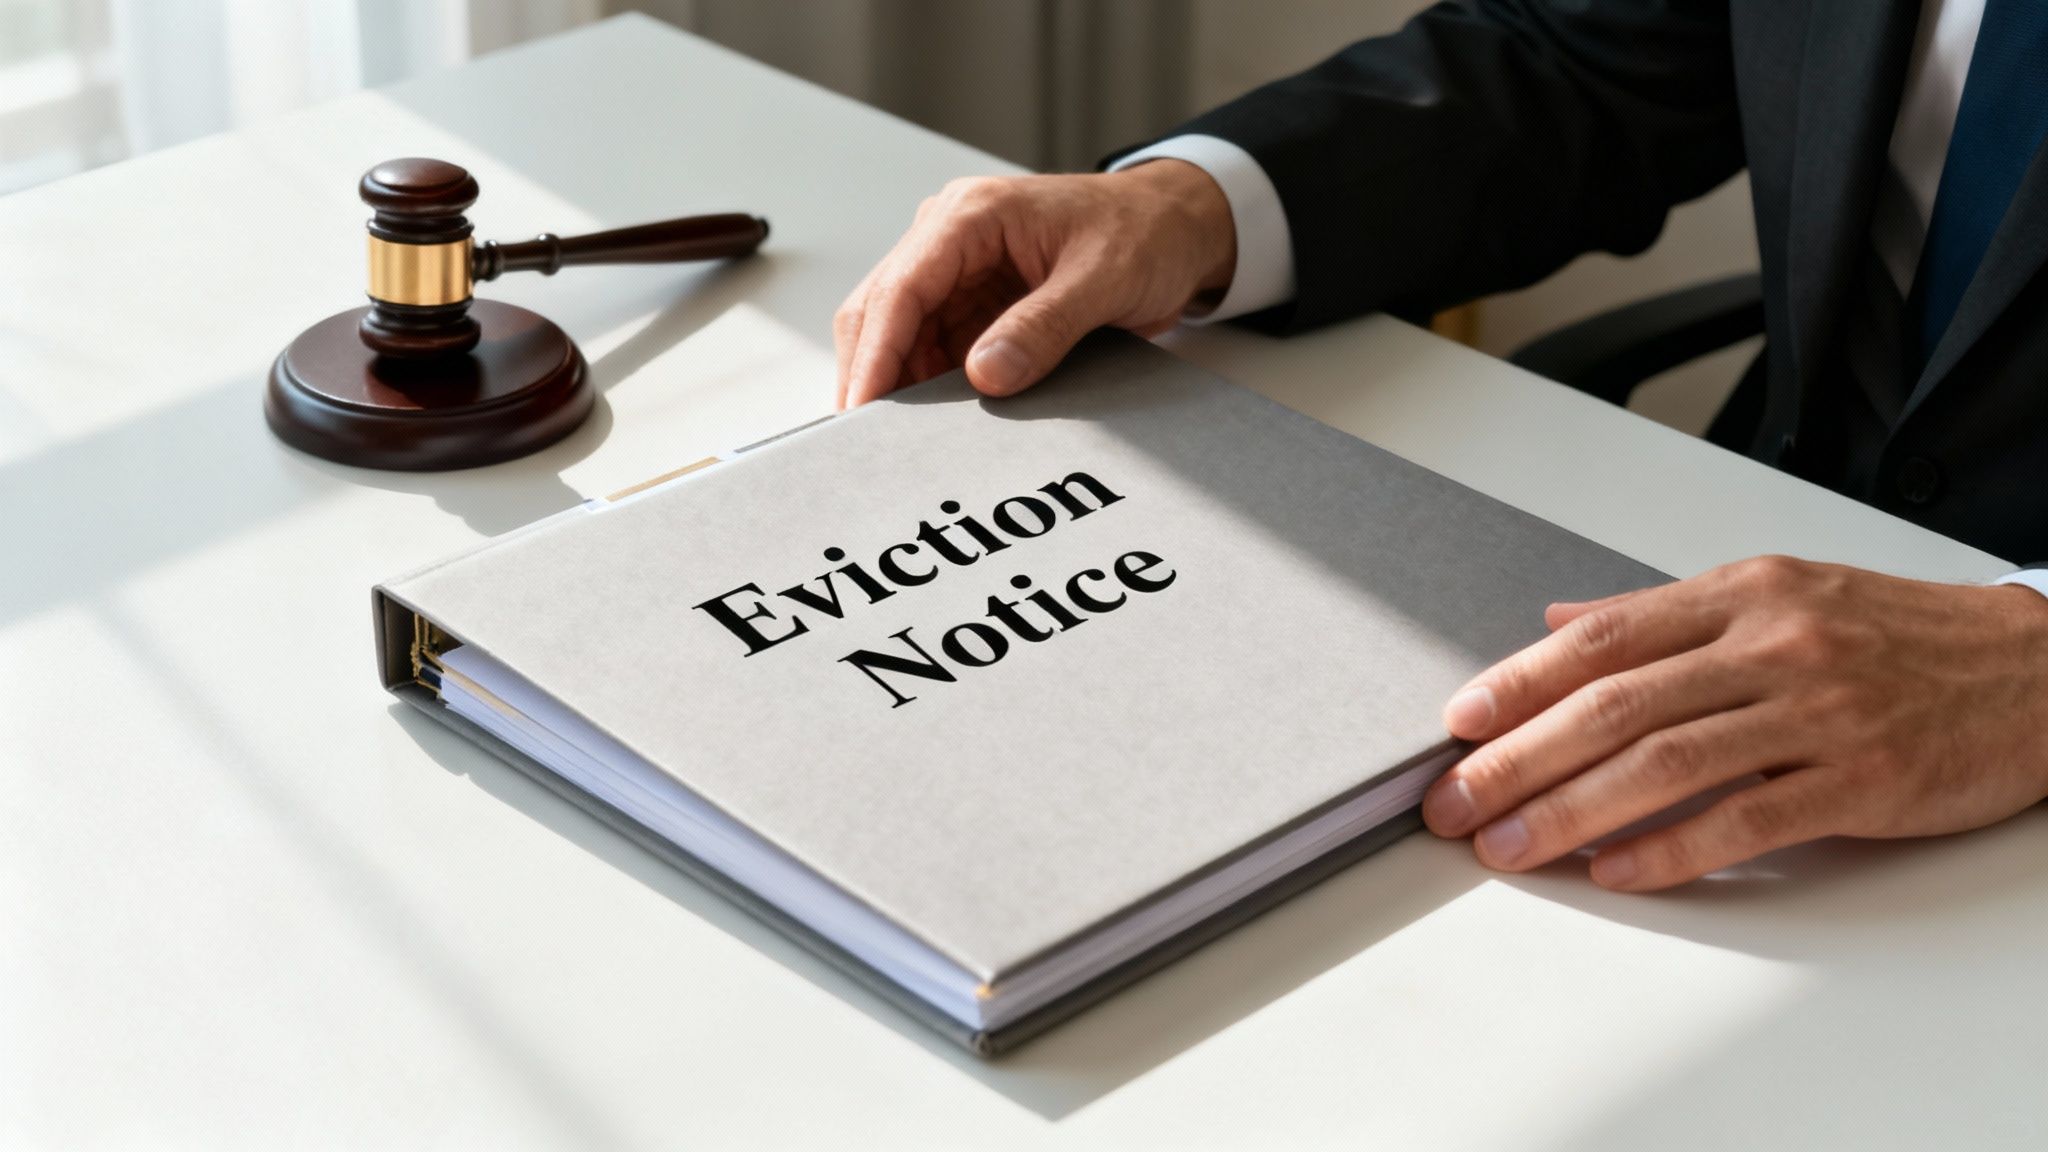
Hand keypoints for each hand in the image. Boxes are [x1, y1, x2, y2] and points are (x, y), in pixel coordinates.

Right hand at [834, 161, 1236, 408]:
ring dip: (900, 386)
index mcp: (971, 214)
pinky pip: (935, 350)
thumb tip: (985, 375)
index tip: (864, 409)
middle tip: (868, 442)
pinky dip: (930, 387)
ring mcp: (958, 272)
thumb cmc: (1143, 231)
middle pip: (883, 312)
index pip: (901, 288)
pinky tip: (934, 423)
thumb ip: (1044, 327)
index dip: (877, 353)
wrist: (1173, 229)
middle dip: (872, 374)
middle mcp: (950, 237)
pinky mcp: (973, 303)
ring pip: (901, 336)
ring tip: (900, 442)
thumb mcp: (1103, 279)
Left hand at [1421, 555, 2047, 890]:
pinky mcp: (1861, 778)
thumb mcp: (1775, 594)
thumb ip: (1661, 614)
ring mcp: (1816, 711)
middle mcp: (1770, 644)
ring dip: (1572, 810)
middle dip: (1519, 758)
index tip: (1457, 723)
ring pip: (1667, 762)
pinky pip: (1747, 819)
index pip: (1601, 637)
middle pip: (1615, 704)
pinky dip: (1672, 848)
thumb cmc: (1898, 636)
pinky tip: (1617, 871)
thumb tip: (1559, 619)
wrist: (2037, 670)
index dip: (1518, 681)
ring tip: (1511, 846)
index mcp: (1739, 594)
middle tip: (1456, 802)